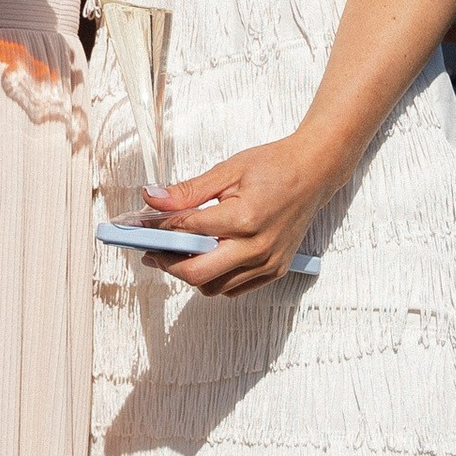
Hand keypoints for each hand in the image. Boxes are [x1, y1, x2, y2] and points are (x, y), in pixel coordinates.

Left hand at [148, 135, 334, 294]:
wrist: (314, 172)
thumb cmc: (274, 167)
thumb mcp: (227, 170)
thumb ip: (188, 190)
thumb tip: (152, 199)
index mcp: (244, 218)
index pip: (188, 232)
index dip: (159, 230)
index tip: (142, 226)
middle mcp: (257, 248)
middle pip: (197, 274)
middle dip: (168, 263)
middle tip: (153, 250)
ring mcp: (268, 263)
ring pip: (214, 288)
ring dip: (191, 273)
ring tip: (181, 251)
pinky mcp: (275, 271)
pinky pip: (234, 289)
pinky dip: (215, 278)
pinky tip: (207, 257)